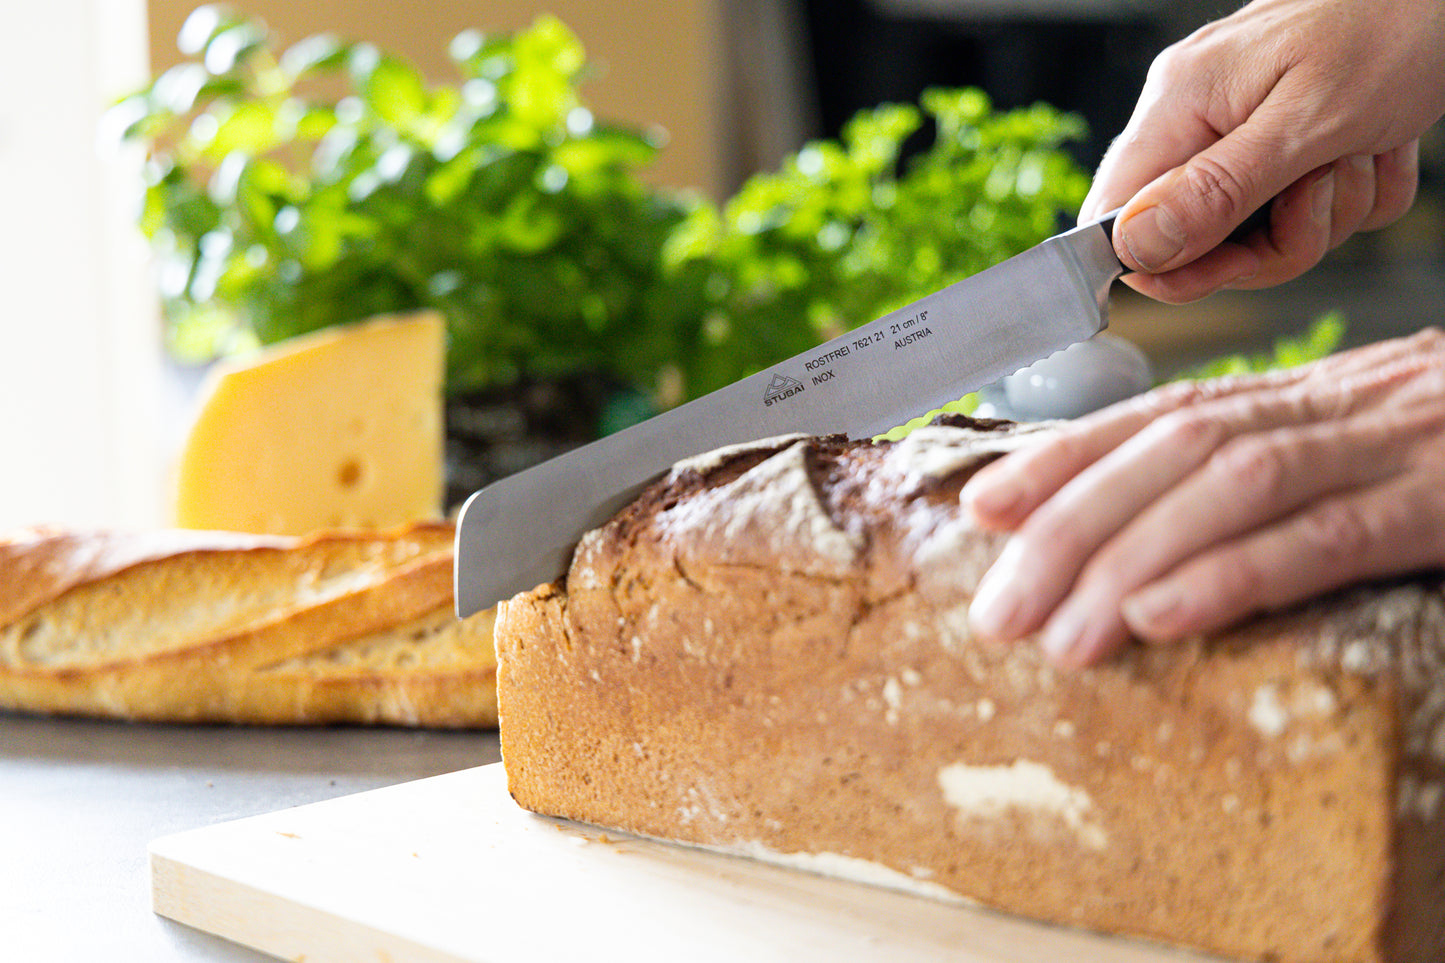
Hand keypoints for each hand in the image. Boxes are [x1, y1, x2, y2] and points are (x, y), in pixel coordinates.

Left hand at [962, 329, 1444, 667]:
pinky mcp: (1439, 501)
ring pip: (1228, 490)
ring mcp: (1389, 448)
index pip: (1157, 416)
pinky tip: (1162, 618)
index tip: (982, 506)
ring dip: (1126, 561)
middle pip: (1170, 454)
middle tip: (994, 607)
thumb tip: (1144, 533)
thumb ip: (1264, 467)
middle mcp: (1331, 409)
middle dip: (1067, 529)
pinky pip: (1324, 538)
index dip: (1061, 458)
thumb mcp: (1355, 441)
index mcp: (1306, 397)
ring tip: (1056, 635)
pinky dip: (1233, 574)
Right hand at [1081, 0, 1444, 302]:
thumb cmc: (1395, 23)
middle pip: (1194, 239)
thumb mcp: (1306, 122)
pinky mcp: (1287, 142)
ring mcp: (1241, 129)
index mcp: (1179, 104)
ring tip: (1360, 155)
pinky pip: (1310, 211)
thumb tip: (1134, 246)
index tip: (1229, 268)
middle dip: (1271, 241)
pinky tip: (1376, 148)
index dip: (1163, 265)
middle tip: (1317, 200)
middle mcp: (1197, 116)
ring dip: (1329, 213)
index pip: (1116, 218)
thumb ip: (1216, 191)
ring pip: (1261, 234)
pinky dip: (1356, 194)